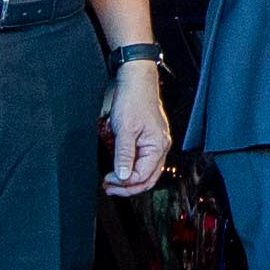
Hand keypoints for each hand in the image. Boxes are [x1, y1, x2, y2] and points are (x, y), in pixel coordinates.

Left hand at [101, 64, 171, 191]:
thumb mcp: (125, 129)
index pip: (142, 175)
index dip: (125, 182)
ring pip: (145, 172)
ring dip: (129, 179)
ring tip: (111, 182)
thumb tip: (123, 176)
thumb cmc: (134, 99)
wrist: (136, 81)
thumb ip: (124, 155)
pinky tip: (120, 169)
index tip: (109, 181)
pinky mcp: (149, 140)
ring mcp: (156, 144)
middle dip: (127, 187)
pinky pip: (143, 162)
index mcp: (158, 146)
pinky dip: (131, 168)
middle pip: (147, 178)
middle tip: (109, 188)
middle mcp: (161, 147)